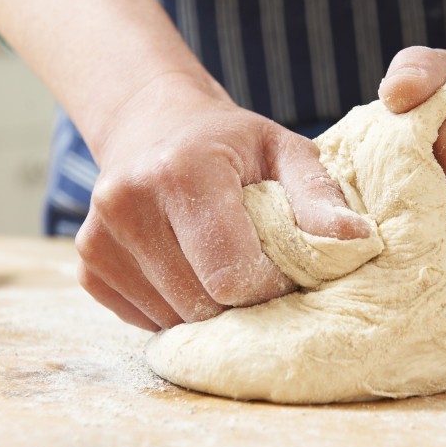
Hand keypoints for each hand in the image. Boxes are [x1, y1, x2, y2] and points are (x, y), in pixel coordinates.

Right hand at [75, 73, 370, 330]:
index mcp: (181, 173)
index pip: (231, 276)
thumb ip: (319, 195)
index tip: (281, 267)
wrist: (153, 125)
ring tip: (218, 262)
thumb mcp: (284, 151)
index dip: (268, 286)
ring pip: (173, 320)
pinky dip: (176, 308)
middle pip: (201, 303)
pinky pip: (145, 320)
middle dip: (240, 301)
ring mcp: (98, 238)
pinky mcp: (88, 267)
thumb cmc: (231, 143)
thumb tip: (357, 240)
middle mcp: (126, 203)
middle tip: (254, 267)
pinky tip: (186, 267)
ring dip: (208, 308)